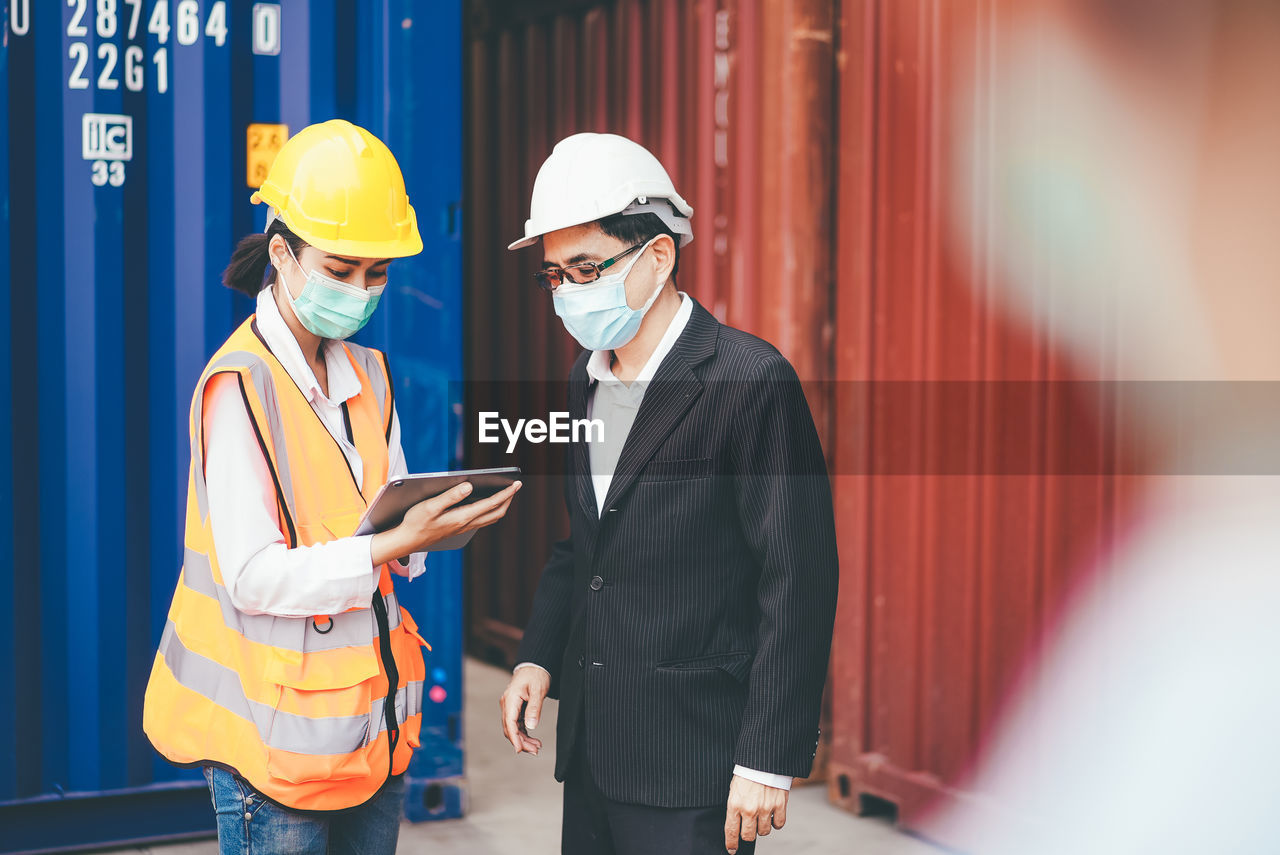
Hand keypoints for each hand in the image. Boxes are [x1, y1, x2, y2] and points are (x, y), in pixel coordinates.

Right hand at [371, 480, 520, 563]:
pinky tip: (486, 502)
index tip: (516, 484)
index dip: (505, 494)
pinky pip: (481, 520)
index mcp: (462, 517)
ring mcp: (463, 528)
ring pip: (490, 518)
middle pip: (496, 513)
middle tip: (515, 487)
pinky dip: (489, 510)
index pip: (490, 504)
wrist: (407, 541)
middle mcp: (466, 524)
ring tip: (505, 493)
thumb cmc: (416, 522)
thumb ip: (450, 496)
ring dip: (500, 505)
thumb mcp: (430, 506)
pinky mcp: (459, 529)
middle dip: (508, 500)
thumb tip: (469, 486)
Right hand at [499, 665, 549, 755]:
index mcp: (510, 699)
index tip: (519, 750)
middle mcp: (507, 704)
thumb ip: (534, 708)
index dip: (514, 738)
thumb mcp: (538, 691)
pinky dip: (524, 733)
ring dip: (523, 739)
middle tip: (535, 750)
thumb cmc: (536, 675)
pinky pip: (517, 724)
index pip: (509, 723)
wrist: (534, 666)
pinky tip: (532, 739)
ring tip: (536, 746)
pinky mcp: (515, 709)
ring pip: (513, 728)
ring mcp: (510, 707)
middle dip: (521, 741)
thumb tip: (531, 726)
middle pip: (510, 728)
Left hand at [724, 775, 787, 853]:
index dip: (731, 843)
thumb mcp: (734, 789)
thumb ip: (735, 807)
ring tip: (761, 815)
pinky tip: (773, 814)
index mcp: (735, 804)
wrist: (763, 759)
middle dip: (748, 834)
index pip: (731, 831)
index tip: (732, 849)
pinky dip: (776, 822)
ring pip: (764, 832)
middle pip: (749, 836)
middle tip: (749, 826)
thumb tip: (736, 823)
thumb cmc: (747, 773)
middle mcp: (749, 809)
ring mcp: (765, 808)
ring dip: (762, 827)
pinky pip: (779, 825)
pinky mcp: (779, 805)